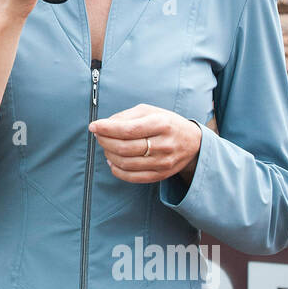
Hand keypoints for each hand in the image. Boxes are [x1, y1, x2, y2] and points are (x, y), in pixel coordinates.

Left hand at [88, 104, 202, 184]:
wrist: (193, 142)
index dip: (107, 129)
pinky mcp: (160, 175)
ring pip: (126, 163)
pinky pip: (133, 177)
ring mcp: (163, 162)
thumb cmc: (167, 123)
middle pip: (125, 148)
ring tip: (106, 147)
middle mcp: (163, 144)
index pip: (128, 129)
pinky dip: (117, 171)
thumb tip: (104, 125)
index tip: (94, 126)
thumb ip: (126, 116)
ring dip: (109, 155)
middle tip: (99, 135)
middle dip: (105, 141)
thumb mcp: (150, 111)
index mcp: (161, 124)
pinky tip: (112, 161)